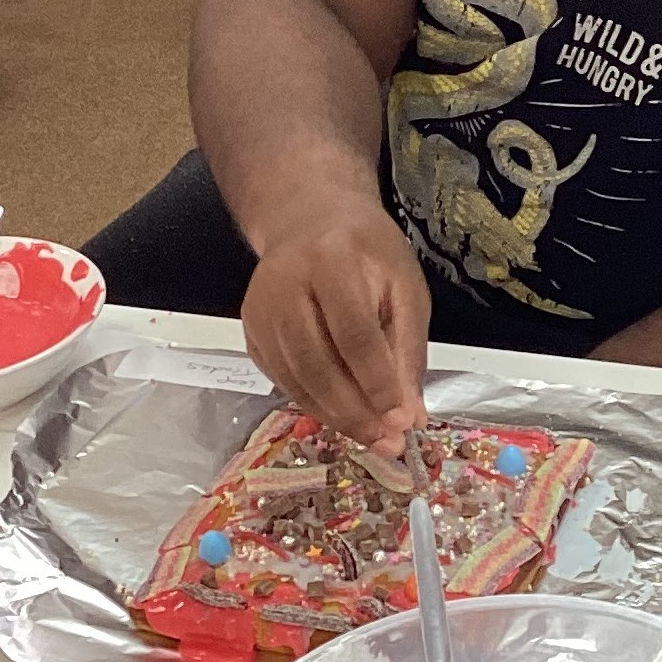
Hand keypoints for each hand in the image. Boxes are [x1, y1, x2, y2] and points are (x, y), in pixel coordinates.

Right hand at [240, 204, 428, 450]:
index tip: (401, 422)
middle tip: (387, 442)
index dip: (377, 382)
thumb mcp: (403, 286)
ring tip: (371, 438)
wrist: (310, 219)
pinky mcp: (250, 327)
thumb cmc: (367, 252)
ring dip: (335, 416)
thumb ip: (407, 351)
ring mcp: (260, 307)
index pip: (354, 333)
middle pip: (317, 362)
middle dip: (355, 411)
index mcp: (332, 260)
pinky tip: (341, 416)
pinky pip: (281, 378)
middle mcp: (286, 283)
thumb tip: (411, 416)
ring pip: (295, 377)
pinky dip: (312, 404)